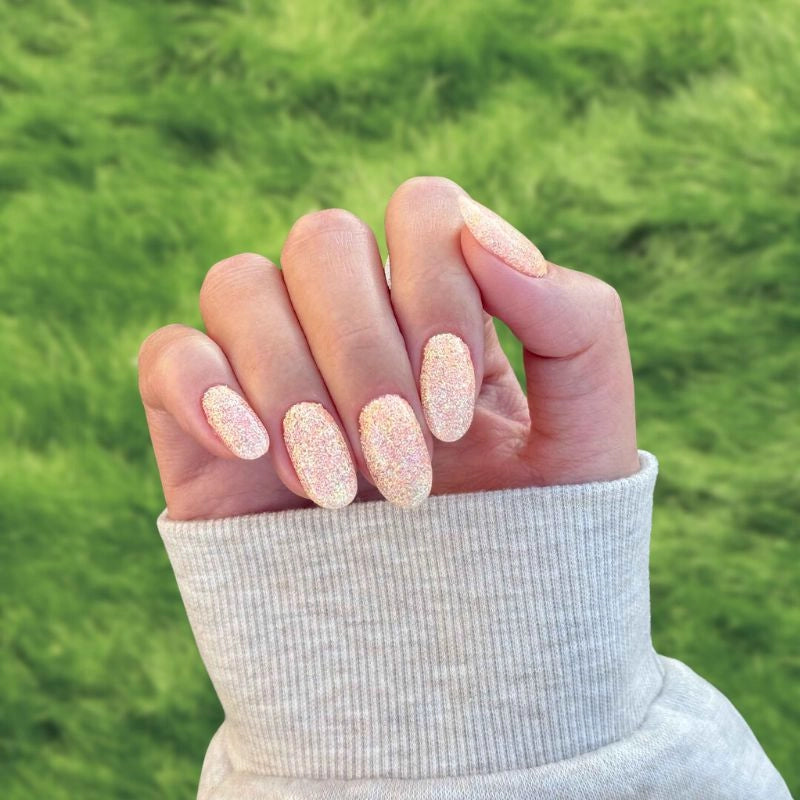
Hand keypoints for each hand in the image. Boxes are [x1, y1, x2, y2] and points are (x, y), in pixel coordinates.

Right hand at [138, 177, 639, 519]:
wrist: (455, 673)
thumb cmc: (531, 553)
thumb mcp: (587, 440)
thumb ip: (576, 323)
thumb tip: (482, 236)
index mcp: (439, 314)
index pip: (422, 210)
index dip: (434, 286)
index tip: (451, 410)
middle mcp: (353, 328)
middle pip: (322, 239)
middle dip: (362, 350)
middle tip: (404, 470)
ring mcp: (273, 374)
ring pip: (239, 284)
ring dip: (292, 380)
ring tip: (336, 491)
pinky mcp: (204, 434)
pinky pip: (168, 354)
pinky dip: (200, 386)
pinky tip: (252, 451)